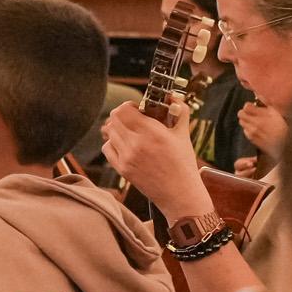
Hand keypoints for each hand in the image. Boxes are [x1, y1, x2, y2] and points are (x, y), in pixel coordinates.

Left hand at [97, 102, 210, 217]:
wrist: (179, 195)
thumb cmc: (184, 164)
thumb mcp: (184, 134)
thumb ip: (181, 111)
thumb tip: (173, 97)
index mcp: (152, 132)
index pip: (124, 109)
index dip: (130, 105)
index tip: (140, 109)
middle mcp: (136, 144)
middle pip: (114, 119)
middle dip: (123, 115)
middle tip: (135, 120)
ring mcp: (126, 157)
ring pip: (109, 132)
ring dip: (118, 128)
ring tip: (132, 133)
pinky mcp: (122, 169)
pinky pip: (107, 148)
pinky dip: (113, 143)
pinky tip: (126, 146)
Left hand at [238, 99, 286, 157]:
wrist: (285, 145)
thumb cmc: (282, 127)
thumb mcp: (277, 112)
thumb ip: (266, 102)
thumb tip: (257, 93)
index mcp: (264, 114)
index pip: (246, 107)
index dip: (249, 106)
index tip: (253, 108)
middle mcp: (257, 122)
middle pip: (240, 114)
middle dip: (244, 113)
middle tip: (251, 115)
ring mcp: (253, 131)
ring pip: (241, 122)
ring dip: (246, 121)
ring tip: (254, 123)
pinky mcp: (252, 139)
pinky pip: (245, 131)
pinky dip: (248, 130)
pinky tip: (257, 131)